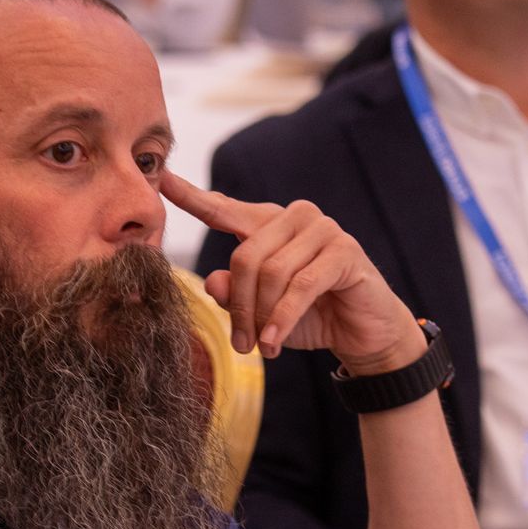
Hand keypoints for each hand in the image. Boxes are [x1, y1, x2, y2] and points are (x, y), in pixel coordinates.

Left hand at [162, 171, 422, 374]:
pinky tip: (274, 343)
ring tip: (262, 347)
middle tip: (241, 343)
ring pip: (271, 272)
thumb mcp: (262, 310)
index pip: (224, 209)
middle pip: (244, 256)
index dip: (193, 197)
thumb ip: (233, 293)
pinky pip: (300, 286)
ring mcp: (323, 230)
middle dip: (239, 305)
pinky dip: (282, 319)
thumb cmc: (310, 315)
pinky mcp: (344, 252)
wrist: (364, 333)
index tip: (163, 181)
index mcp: (268, 224)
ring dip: (262, 317)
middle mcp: (295, 217)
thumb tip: (210, 283)